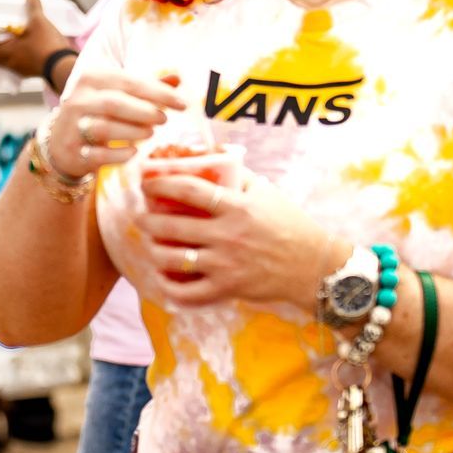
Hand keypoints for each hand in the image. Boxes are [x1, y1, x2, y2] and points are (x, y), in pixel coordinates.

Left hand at [0, 0, 69, 80]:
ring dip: (1, 53)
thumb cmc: (46, 45)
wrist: (64, 66)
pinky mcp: (31, 71)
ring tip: (2, 41)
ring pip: (4, 62)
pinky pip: (17, 64)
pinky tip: (21, 47)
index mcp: (5, 53)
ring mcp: (20, 70)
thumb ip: (33, 7)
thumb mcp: (39, 22)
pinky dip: (15, 56)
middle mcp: (9, 63)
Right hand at [49, 69, 186, 180]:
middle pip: (115, 103)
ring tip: (150, 133)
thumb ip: (147, 86)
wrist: (61, 142)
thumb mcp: (119, 93)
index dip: (159, 92)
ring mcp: (73, 127)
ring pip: (105, 128)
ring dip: (134, 132)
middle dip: (145, 112)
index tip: (183, 103)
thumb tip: (178, 78)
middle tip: (165, 119)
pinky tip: (133, 152)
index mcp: (92, 78)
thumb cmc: (99, 112)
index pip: (130, 82)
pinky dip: (119, 155)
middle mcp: (79, 100)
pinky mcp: (73, 152)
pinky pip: (99, 154)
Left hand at [137, 170, 342, 311]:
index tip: (146, 182)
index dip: (162, 184)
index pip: (190, 190)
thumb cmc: (290, 225)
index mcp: (237, 207)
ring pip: (174, 259)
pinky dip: (170, 287)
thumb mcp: (267, 193)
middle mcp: (228, 235)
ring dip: (154, 251)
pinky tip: (162, 279)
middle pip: (172, 227)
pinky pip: (188, 292)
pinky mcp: (228, 288)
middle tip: (140, 217)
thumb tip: (215, 159)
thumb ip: (240, 177)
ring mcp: (226, 264)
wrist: (313, 266)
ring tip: (150, 245)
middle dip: (148, 221)